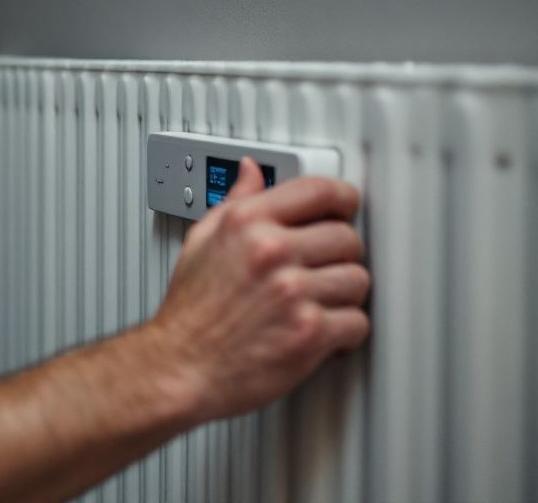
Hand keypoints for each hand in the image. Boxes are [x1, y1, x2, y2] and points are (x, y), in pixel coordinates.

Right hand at [148, 158, 369, 422]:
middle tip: (322, 270)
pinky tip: (322, 330)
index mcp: (247, 223)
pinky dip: (344, 332)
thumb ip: (234, 202)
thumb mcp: (201, 241)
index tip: (343, 209)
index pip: (319, 191)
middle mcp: (271, 251)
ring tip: (319, 302)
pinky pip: (357, 322)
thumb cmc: (189, 312)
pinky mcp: (309, 332)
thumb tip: (250, 173)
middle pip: (347, 238)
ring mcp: (293, 291)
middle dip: (338, 256)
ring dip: (344, 296)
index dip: (341, 200)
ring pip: (358, 280)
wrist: (179, 366)